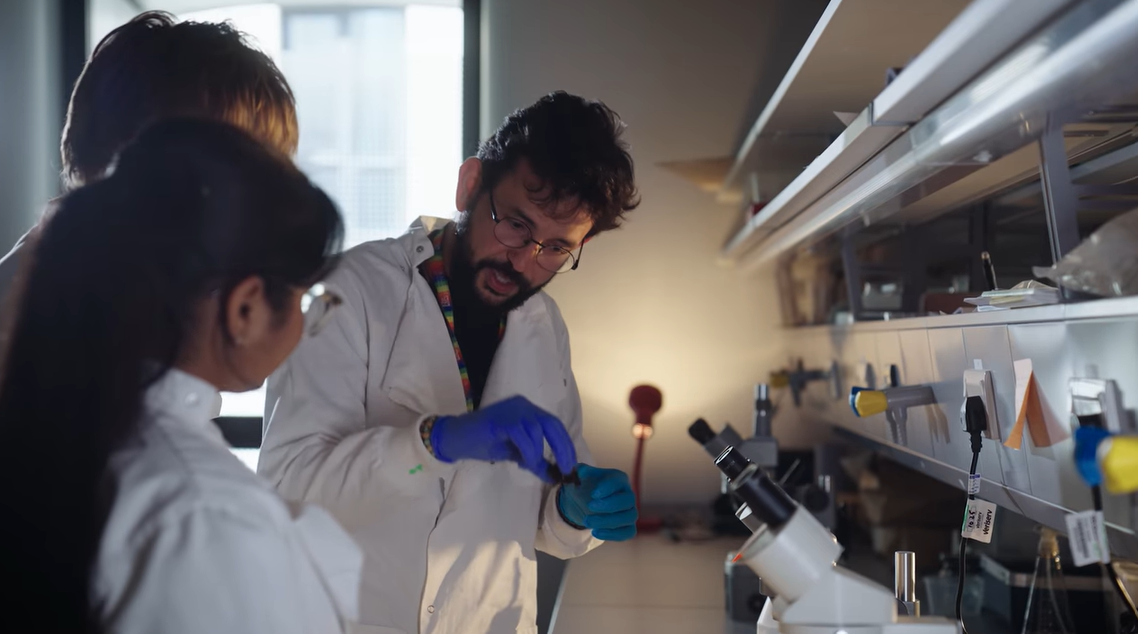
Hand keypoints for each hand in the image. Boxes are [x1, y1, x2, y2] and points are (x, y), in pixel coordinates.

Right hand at [431, 396, 576, 481]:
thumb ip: (534, 459)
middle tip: (566, 470)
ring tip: (531, 467)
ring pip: (538, 430)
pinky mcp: (501, 419)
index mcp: (527, 410)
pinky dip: (528, 452)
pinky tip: (523, 463)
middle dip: (562, 449)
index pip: (554, 425)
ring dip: (539, 454)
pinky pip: (522, 435)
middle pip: (552, 424)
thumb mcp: (514, 454)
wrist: (455, 438)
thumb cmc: (483, 444)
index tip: (571, 466)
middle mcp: (523, 405)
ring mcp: (512, 410)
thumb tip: (555, 475)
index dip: (565, 445)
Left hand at [557, 464, 636, 540]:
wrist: (585, 502)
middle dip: (608, 506)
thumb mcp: (580, 476)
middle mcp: (628, 494)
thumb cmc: (586, 486)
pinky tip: (595, 532)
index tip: (593, 495)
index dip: (607, 488)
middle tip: (589, 507)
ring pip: (628, 518)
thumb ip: (580, 471)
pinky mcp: (628, 526)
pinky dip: (613, 534)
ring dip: (608, 521)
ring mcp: (630, 511)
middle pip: (628, 500)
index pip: (618, 482)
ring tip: (587, 521)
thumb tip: (580, 470)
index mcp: (618, 479)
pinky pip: (627, 532)